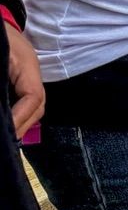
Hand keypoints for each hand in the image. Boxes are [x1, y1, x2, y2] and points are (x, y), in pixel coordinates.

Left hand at [7, 22, 42, 138]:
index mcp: (27, 67)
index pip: (33, 96)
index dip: (21, 116)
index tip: (6, 130)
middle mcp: (33, 74)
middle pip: (39, 105)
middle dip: (23, 124)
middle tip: (7, 142)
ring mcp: (29, 77)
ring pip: (35, 106)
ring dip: (23, 122)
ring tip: (8, 138)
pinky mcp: (22, 80)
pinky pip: (26, 101)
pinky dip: (19, 115)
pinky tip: (8, 125)